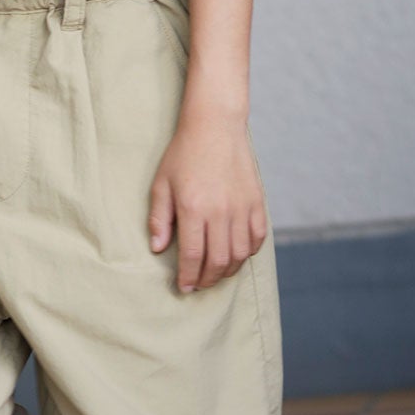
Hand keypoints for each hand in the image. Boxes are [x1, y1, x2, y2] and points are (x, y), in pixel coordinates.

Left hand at [148, 112, 266, 292]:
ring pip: (239, 254)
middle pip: (218, 261)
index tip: (184, 287)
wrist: (215, 126)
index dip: (188, 278)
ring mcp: (242, 207)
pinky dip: (248, 252)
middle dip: (207, 280)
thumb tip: (157, 248)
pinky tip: (236, 255)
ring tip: (215, 273)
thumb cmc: (184, 154)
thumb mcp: (161, 184)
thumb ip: (159, 218)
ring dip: (227, 271)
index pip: (193, 256)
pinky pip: (257, 238)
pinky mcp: (257, 202)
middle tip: (198, 285)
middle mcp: (220, 211)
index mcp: (193, 208)